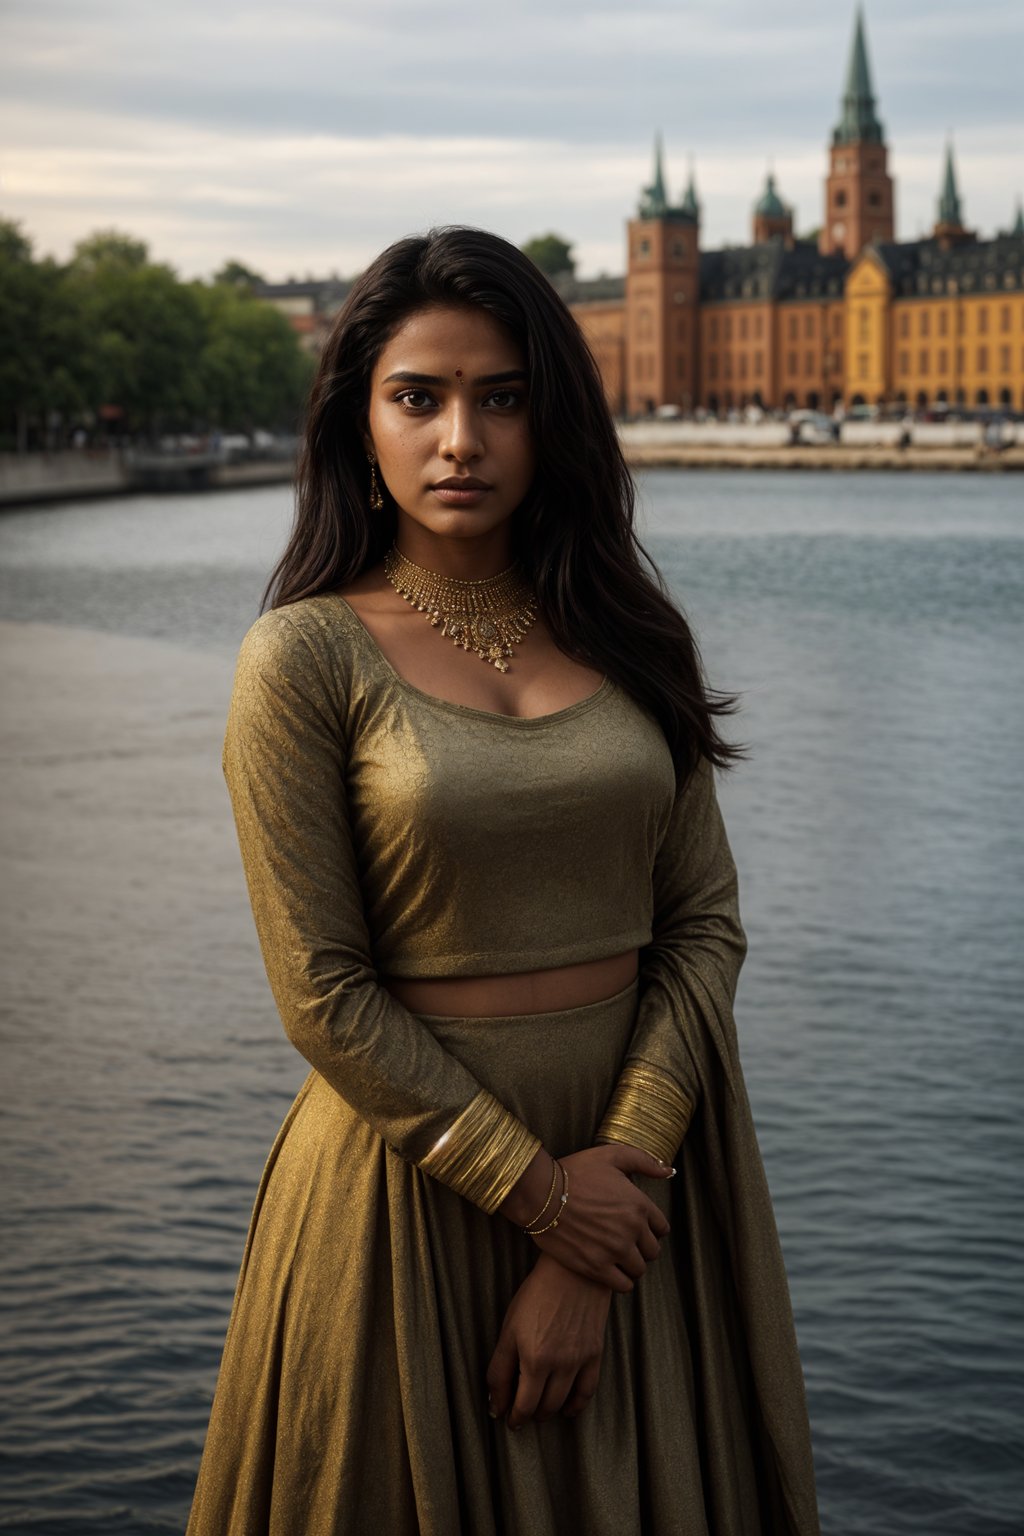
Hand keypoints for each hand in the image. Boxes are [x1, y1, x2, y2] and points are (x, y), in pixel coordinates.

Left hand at [486, 1253, 611, 1428]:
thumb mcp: (509, 1328)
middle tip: (520, 1416)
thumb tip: (496, 1402)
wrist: (572, 1271)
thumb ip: (500, 1367)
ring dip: (547, 1413)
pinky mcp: (595, 1355)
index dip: (511, 1415)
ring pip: (561, 1404)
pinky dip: (576, 1406)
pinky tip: (567, 1409)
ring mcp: (578, 1362)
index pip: (520, 1404)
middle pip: (540, 1408)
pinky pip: (586, 1392)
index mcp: (533, 1360)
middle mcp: (557, 1366)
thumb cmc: (536, 1295)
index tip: (506, 1418)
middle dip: (527, 1416)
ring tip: (539, 1411)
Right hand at [531, 1145, 672, 1292]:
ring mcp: (615, 1250)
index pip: (662, 1228)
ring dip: (630, 1265)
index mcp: (638, 1204)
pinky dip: (620, 1281)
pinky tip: (609, 1270)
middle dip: (641, 1248)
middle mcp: (632, 1230)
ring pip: (638, 1270)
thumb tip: (669, 1171)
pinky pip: (623, 1285)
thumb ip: (644, 1161)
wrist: (540, 1193)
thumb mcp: (611, 1155)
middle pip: (652, 1251)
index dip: (651, 1228)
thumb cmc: (575, 1172)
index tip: (637, 1228)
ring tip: (616, 1257)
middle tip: (625, 1243)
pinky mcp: (596, 1267)